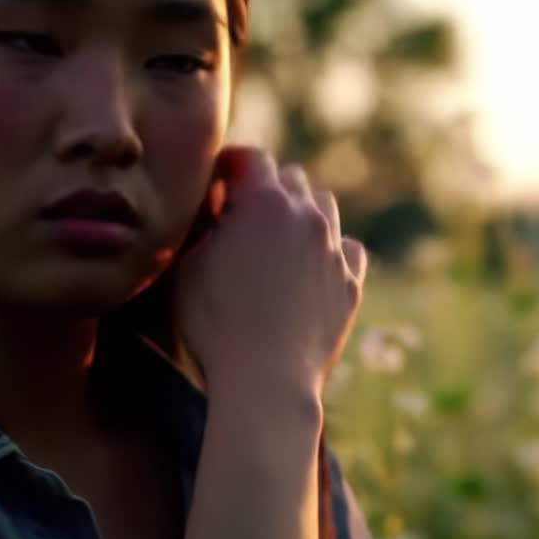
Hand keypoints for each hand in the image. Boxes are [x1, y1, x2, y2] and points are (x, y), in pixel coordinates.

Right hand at [174, 147, 367, 396]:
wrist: (267, 380)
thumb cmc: (214, 323)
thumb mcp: (185, 266)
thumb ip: (203, 225)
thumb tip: (214, 210)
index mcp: (264, 200)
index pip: (250, 158)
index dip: (229, 167)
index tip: (216, 184)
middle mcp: (307, 215)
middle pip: (290, 178)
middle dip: (265, 189)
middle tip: (241, 216)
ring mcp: (334, 248)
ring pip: (324, 207)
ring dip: (301, 214)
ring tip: (277, 241)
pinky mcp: (352, 282)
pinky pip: (347, 248)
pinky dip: (330, 250)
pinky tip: (310, 267)